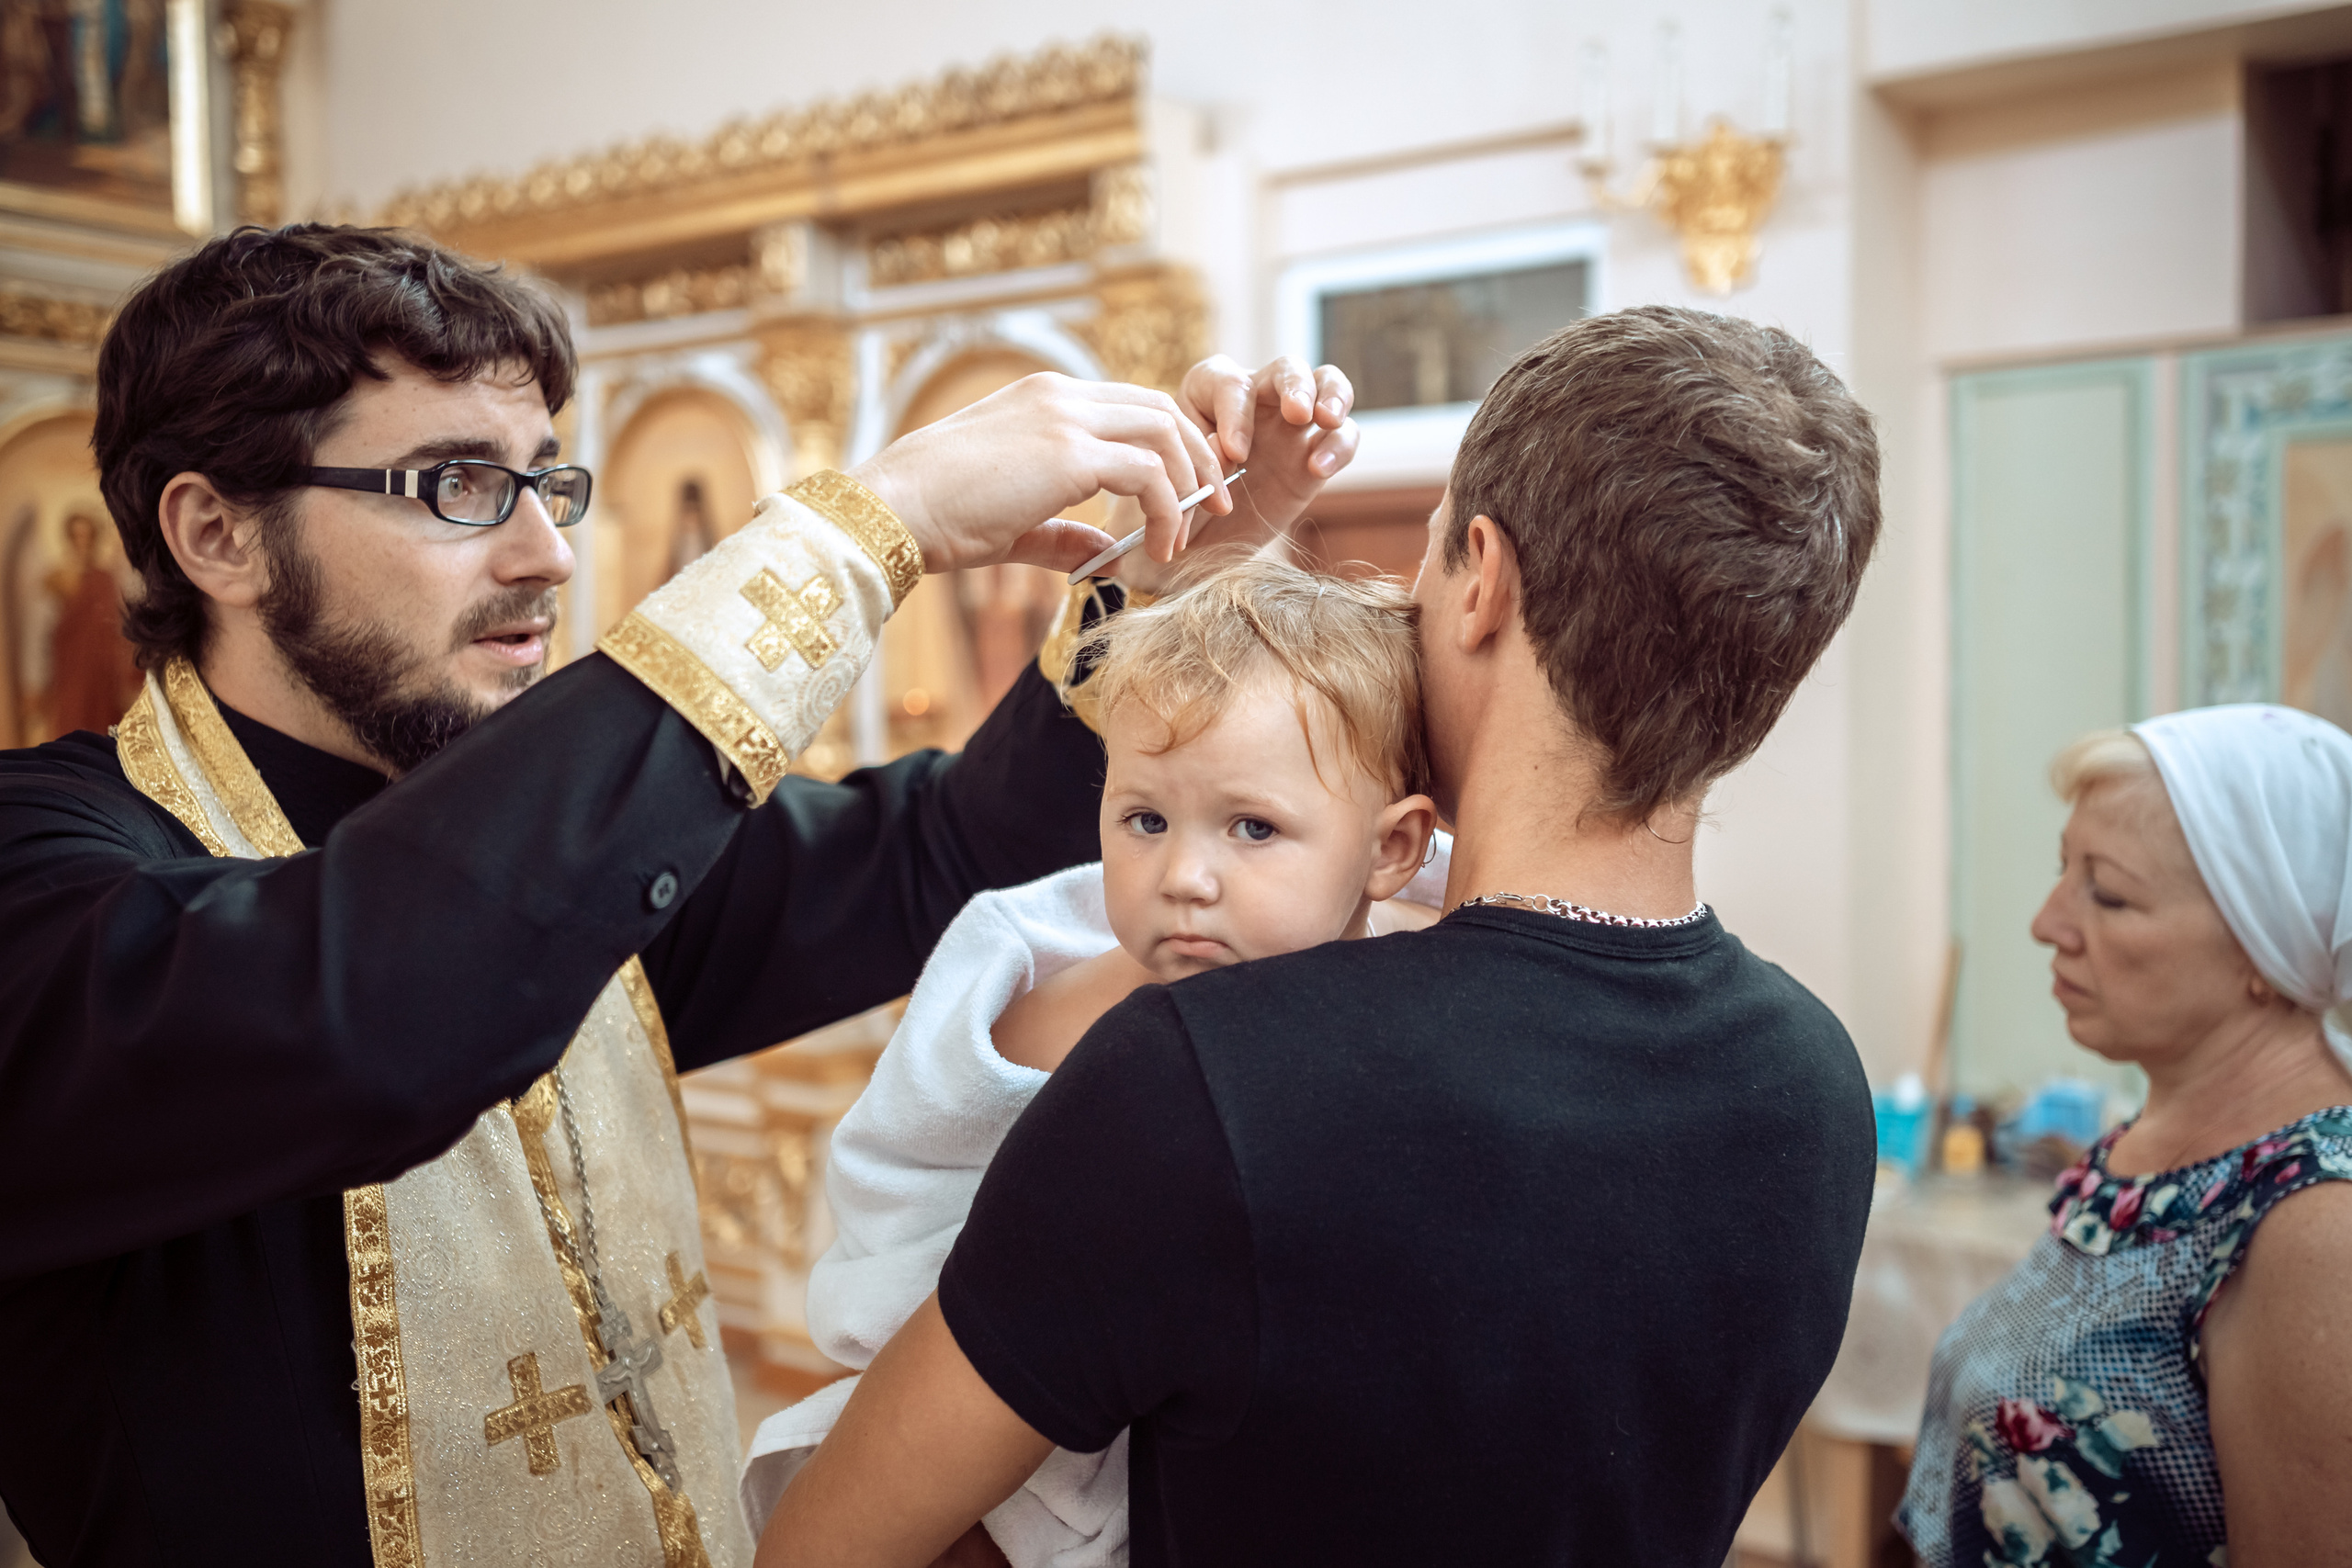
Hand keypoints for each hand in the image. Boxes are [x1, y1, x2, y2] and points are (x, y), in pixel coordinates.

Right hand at [846, 373, 1230, 575]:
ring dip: (1189, 485)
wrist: (893, 511)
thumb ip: (1061, 531)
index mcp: (1044, 398)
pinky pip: (1149, 472)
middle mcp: (1059, 395)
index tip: (1185, 494)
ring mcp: (1065, 417)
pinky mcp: (1069, 453)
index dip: (1171, 445)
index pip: (1131, 405)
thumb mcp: (1011, 521)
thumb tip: (1098, 560)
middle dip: (1199, 458)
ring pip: (1165, 431)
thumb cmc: (936, 517)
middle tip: (1212, 509)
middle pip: (1162, 407)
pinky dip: (1166, 510)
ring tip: (1184, 536)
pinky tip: (1157, 547)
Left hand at [1107, 355, 1358, 593]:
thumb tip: (1224, 454)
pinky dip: (1339, 444)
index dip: (1234, 413)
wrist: (1189, 552)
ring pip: (1325, 383)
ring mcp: (1291, 424)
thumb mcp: (1171, 490)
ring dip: (1331, 395)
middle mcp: (1254, 398)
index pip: (1227, 383)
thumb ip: (1193, 470)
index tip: (1233, 454)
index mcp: (1207, 394)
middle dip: (1294, 385)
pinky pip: (1343, 435)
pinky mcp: (1316, 454)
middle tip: (1296, 412)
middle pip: (1285, 368)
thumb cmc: (1172, 509)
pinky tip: (1321, 467)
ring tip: (1325, 420)